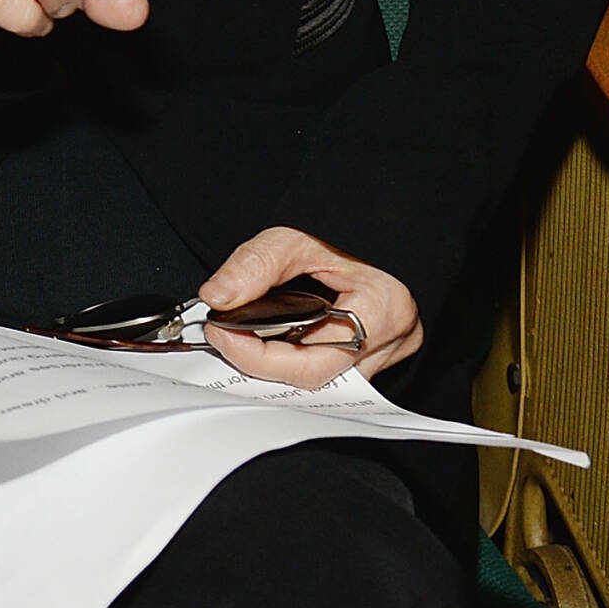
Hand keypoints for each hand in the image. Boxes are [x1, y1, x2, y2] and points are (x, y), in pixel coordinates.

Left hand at [198, 226, 421, 387]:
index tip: (220, 333)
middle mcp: (390, 343)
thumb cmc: (342, 232)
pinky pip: (325, 369)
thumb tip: (218, 296)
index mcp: (382, 310)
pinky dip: (293, 357)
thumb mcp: (294, 238)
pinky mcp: (371, 356)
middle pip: (313, 377)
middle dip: (260, 362)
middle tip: (224, 336)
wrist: (366, 227)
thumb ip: (256, 264)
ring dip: (275, 363)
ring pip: (318, 380)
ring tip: (244, 336)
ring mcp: (384, 354)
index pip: (312, 361)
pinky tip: (270, 339)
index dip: (257, 356)